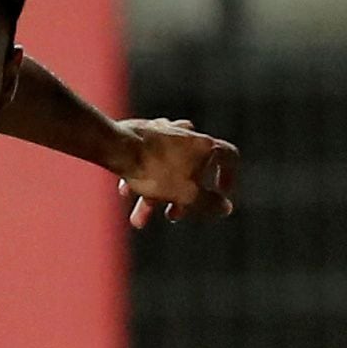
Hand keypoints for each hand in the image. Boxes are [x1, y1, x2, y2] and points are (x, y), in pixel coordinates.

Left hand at [109, 118, 236, 228]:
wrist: (116, 146)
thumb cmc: (154, 170)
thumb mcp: (186, 194)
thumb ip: (209, 203)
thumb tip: (226, 208)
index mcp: (205, 145)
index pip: (230, 156)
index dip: (229, 176)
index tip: (220, 192)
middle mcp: (188, 133)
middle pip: (190, 171)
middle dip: (180, 198)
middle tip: (170, 215)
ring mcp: (164, 130)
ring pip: (165, 168)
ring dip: (155, 195)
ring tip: (139, 217)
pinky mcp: (142, 132)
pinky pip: (146, 158)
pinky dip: (140, 176)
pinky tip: (126, 189)